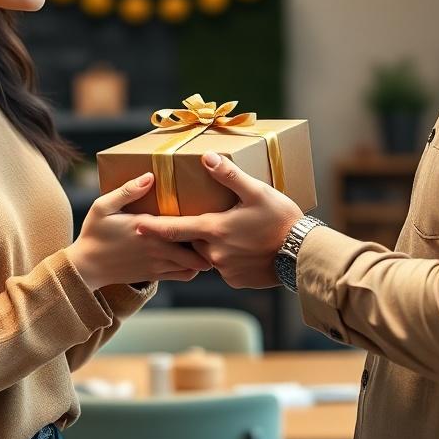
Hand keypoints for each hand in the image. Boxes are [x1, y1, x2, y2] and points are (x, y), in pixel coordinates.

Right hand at [66, 172, 211, 290]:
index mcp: (149, 228)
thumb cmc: (94, 233)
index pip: (185, 224)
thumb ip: (127, 191)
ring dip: (205, 254)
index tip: (216, 209)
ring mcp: (159, 265)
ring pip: (195, 264)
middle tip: (221, 227)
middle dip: (211, 239)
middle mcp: (158, 248)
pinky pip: (184, 275)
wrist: (86, 267)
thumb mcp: (103, 206)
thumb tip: (150, 176)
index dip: (204, 218)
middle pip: (197, 247)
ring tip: (210, 240)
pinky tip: (196, 256)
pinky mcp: (156, 276)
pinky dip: (194, 268)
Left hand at [135, 152, 303, 288]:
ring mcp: (225, 270)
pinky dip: (228, 257)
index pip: (174, 229)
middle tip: (199, 220)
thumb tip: (206, 158)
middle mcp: (214, 253)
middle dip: (190, 232)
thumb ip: (229, 175)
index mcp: (214, 230)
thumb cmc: (280, 220)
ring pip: (207, 254)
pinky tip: (244, 246)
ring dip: (211, 244)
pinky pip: (224, 267)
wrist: (302, 254)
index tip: (135, 225)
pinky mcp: (237, 280)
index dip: (153, 227)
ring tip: (230, 232)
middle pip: (190, 241)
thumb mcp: (257, 191)